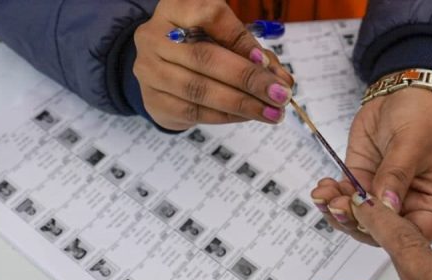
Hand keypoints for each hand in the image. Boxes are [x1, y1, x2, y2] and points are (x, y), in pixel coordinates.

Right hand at [133, 0, 293, 129]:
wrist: (161, 70)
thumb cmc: (200, 46)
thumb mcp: (224, 38)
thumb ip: (253, 53)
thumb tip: (282, 80)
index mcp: (175, 8)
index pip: (211, 16)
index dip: (241, 40)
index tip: (267, 62)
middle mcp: (154, 36)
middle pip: (205, 57)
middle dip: (248, 79)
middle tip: (280, 95)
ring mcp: (149, 70)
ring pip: (200, 90)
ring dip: (242, 104)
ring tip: (272, 113)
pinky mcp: (153, 100)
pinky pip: (194, 112)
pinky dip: (226, 116)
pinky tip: (248, 116)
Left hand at [311, 88, 431, 245]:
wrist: (399, 93)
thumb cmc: (419, 117)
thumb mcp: (410, 145)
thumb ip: (396, 177)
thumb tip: (386, 206)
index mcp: (430, 205)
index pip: (411, 235)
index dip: (388, 234)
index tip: (367, 219)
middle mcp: (406, 207)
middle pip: (378, 232)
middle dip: (354, 221)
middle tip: (337, 206)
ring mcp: (380, 196)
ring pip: (356, 218)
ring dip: (336, 211)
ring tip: (325, 194)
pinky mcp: (360, 183)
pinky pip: (343, 199)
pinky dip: (330, 197)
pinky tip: (323, 187)